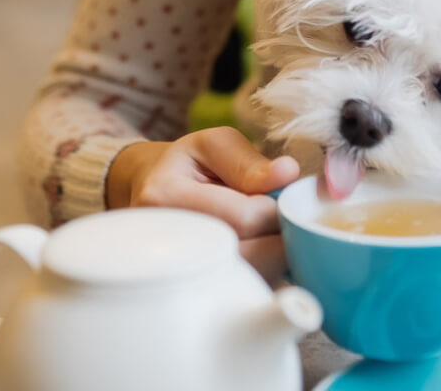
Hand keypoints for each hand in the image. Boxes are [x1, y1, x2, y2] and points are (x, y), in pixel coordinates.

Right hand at [108, 127, 301, 283]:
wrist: (153, 196)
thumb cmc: (189, 167)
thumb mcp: (213, 145)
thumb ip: (248, 161)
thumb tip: (287, 173)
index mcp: (165, 197)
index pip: (245, 218)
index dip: (274, 209)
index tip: (273, 198)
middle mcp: (165, 244)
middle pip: (249, 255)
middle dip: (276, 237)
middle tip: (272, 219)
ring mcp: (175, 277)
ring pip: (250, 280)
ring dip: (273, 258)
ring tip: (261, 234)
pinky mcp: (193, 294)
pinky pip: (245, 293)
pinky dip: (264, 275)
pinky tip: (255, 254)